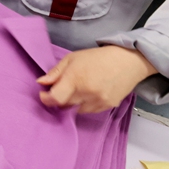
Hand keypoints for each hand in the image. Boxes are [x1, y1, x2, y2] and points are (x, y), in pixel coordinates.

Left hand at [37, 46, 157, 113]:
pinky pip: (89, 111)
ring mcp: (98, 101)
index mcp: (75, 78)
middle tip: (59, 90)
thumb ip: (55, 72)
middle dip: (58, 99)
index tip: (44, 94)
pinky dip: (84, 105)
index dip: (46, 98)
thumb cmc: (97, 57)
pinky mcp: (107, 106)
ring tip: (77, 90)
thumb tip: (41, 82)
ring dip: (71, 103)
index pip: (55, 98)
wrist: (128, 62)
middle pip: (64, 105)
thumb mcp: (72, 58)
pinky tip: (88, 94)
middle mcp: (86, 92)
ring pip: (76, 110)